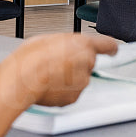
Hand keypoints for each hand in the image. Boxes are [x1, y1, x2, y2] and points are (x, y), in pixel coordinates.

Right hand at [0, 33, 118, 108]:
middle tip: (56, 62)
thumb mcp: (49, 39)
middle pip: (87, 62)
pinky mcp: (74, 97)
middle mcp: (87, 63)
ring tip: (48, 74)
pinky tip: (48, 84)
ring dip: (68, 77)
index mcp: (83, 44)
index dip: (110, 47)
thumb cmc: (31, 58)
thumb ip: (67, 43)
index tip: (113, 49)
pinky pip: (70, 92)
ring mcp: (82, 82)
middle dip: (76, 63)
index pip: (107, 45)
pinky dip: (62, 90)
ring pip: (79, 78)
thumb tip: (67, 49)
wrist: (22, 80)